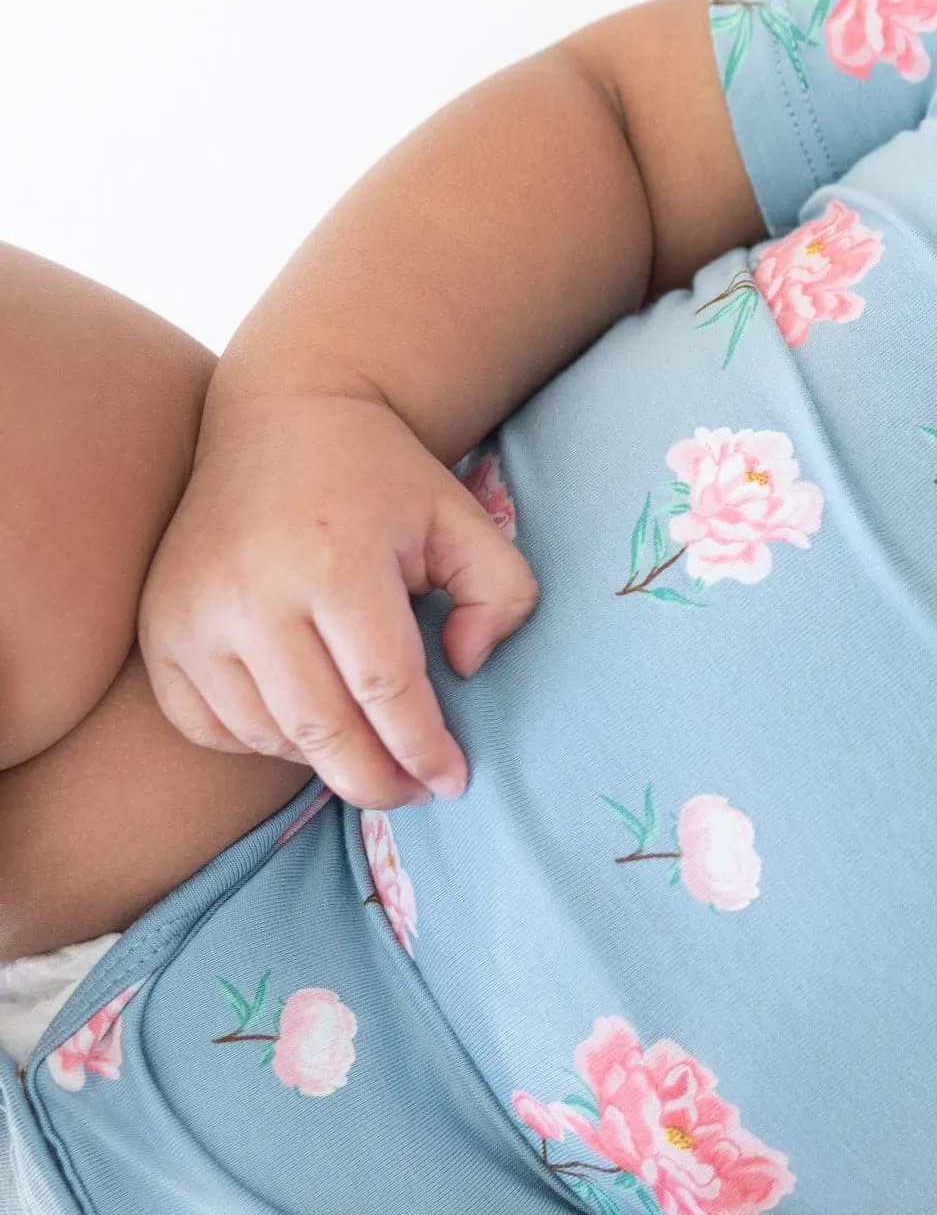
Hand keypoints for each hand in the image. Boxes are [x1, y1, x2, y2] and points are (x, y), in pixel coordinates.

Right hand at [138, 389, 537, 809]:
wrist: (282, 420)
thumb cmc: (385, 481)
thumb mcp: (465, 521)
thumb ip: (500, 596)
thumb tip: (465, 667)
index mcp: (336, 562)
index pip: (385, 688)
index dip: (423, 747)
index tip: (453, 780)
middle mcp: (252, 593)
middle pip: (321, 728)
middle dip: (376, 781)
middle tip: (414, 794)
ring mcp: (193, 614)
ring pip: (264, 735)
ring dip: (322, 761)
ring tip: (367, 754)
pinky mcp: (158, 629)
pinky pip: (206, 726)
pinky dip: (258, 743)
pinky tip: (303, 728)